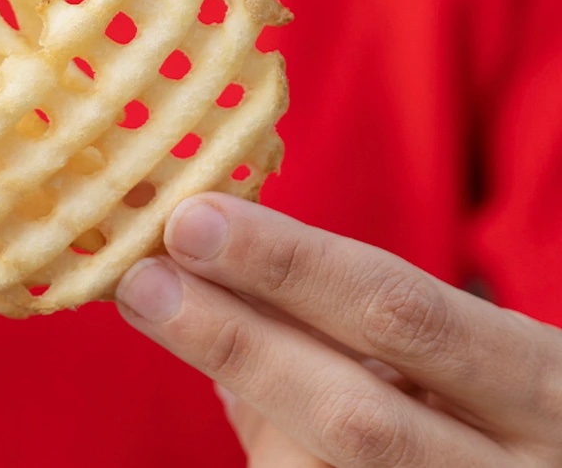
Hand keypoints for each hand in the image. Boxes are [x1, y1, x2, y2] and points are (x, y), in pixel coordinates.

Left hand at [116, 193, 561, 466]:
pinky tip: (259, 402)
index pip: (402, 311)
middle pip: (354, 414)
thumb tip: (215, 282)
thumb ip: (352, 326)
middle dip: (236, 342)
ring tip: (189, 327)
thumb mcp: (462, 353)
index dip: (289, 266)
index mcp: (544, 385)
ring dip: (244, 403)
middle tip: (144, 281)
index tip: (192, 220)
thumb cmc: (499, 405)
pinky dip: (272, 453)